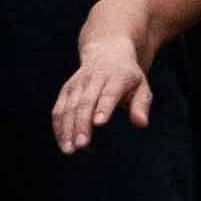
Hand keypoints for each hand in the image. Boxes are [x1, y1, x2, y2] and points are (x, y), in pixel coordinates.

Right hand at [53, 0, 159, 152]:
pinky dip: (59, 126)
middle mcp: (94, 78)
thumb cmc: (128, 76)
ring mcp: (78, 83)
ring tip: (70, 150)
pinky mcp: (67, 89)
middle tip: (82, 144)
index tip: (99, 123)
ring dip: (68, 128)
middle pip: (86, 101)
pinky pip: (59, 108)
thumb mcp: (141, 86)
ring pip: (69, 106)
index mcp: (117, 76)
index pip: (109, 93)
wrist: (107, 50)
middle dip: (82, 123)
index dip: (103, 107)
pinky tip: (63, 143)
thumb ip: (141, 105)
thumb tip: (141, 124)